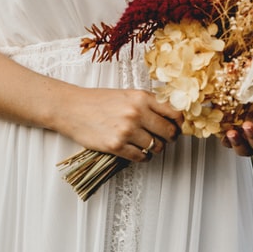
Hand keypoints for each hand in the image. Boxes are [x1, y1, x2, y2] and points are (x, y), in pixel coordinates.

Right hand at [61, 86, 181, 162]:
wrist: (72, 108)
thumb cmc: (98, 101)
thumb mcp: (126, 94)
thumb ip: (147, 103)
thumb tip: (170, 115)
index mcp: (141, 97)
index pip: (174, 112)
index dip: (179, 122)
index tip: (178, 126)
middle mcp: (136, 112)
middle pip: (169, 132)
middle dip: (169, 138)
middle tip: (164, 138)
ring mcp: (127, 130)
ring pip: (156, 147)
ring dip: (154, 148)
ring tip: (146, 144)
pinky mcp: (117, 146)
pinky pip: (141, 157)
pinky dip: (142, 157)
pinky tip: (136, 151)